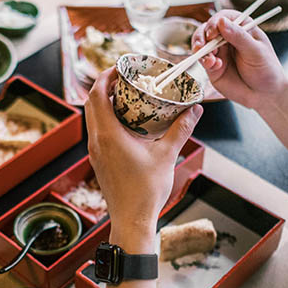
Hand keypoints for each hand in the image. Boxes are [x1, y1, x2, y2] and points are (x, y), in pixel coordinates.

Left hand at [85, 68, 203, 250]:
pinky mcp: (98, 159)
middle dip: (104, 86)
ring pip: (92, 117)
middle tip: (124, 77)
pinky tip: (125, 119)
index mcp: (108, 135)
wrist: (132, 220)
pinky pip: (96, 130)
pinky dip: (105, 117)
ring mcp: (94, 151)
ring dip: (103, 102)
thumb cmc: (147, 191)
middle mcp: (96, 141)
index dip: (105, 77)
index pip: (97, 96)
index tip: (120, 67)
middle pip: (91, 103)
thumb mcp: (167, 155)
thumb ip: (181, 129)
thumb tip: (196, 109)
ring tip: (125, 94)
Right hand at [191, 10, 287, 110]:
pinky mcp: (212, 66)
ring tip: (209, 60)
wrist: (264, 95)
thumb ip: (239, 37)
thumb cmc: (266, 70)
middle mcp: (227, 37)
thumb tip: (222, 21)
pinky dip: (204, 61)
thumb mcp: (255, 52)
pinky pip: (202, 60)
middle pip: (207, 29)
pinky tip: (215, 66)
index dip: (215, 22)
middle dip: (202, 36)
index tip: (213, 32)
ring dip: (200, 50)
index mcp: (241, 28)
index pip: (224, 17)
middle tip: (202, 46)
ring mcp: (219, 52)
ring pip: (201, 44)